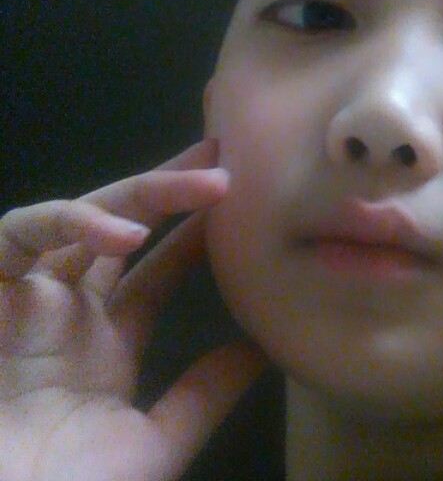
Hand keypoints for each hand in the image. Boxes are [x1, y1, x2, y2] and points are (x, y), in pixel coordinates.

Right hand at [0, 140, 265, 480]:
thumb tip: (261, 352)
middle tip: (222, 157)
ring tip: (206, 183)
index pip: (158, 272)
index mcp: (104, 344)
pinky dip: (70, 223)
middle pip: (123, 228)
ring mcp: (23, 299)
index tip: (238, 203)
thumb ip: (203, 395)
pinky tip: (125, 232)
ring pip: (81, 219)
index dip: (195, 236)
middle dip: (171, 189)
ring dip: (142, 193)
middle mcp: (66, 312)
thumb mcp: (153, 442)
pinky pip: (19, 236)